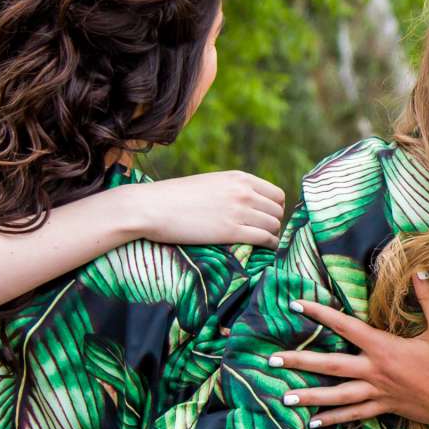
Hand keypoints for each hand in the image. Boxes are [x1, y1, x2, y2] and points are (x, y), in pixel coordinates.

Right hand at [124, 171, 283, 248]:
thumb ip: (230, 190)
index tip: (267, 219)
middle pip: (278, 211)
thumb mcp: (209, 183)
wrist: (150, 207)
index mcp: (239, 178)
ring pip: (274, 226)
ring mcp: (239, 211)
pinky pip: (264, 239)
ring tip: (263, 243)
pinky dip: (269, 246)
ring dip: (272, 236)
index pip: (276, 194)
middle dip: (274, 223)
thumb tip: (244, 202)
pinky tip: (263, 250)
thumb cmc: (174, 197)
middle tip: (264, 234)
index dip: (275, 209)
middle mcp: (243, 192)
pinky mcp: (231, 231)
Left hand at [275, 274, 428, 428]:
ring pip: (336, 395)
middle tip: (272, 360)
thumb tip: (420, 271)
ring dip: (310, 396)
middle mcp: (375, 371)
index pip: (345, 326)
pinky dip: (334, 419)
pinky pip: (354, 414)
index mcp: (385, 348)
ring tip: (284, 398)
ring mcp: (378, 393)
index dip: (320, 314)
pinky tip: (315, 424)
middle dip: (300, 361)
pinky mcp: (385, 408)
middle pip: (330, 365)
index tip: (296, 305)